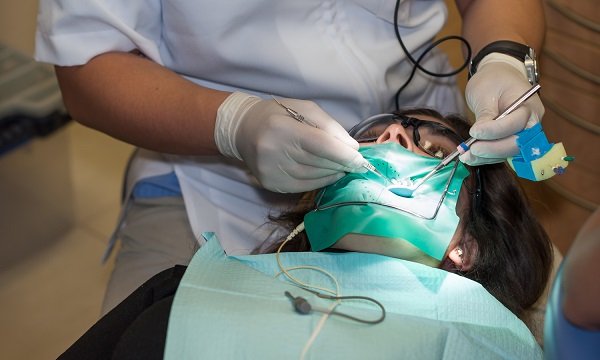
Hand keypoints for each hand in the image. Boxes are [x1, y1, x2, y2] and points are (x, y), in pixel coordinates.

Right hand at [214, 92, 366, 192]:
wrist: (243, 130)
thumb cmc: (278, 115)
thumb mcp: (305, 109)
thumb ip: (329, 126)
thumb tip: (352, 148)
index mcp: (282, 128)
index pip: (320, 145)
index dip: (343, 154)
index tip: (361, 159)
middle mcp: (274, 152)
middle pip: (319, 163)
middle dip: (341, 164)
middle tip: (355, 162)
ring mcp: (271, 171)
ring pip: (313, 177)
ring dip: (333, 173)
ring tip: (342, 166)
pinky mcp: (271, 184)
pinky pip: (304, 186)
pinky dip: (321, 181)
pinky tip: (328, 174)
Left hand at [462, 53, 544, 164]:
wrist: (499, 76)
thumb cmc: (493, 80)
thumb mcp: (485, 92)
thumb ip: (485, 114)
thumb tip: (478, 135)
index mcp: (528, 105)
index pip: (516, 123)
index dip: (495, 131)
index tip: (474, 131)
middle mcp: (531, 122)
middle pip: (517, 143)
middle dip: (493, 149)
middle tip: (471, 150)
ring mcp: (523, 133)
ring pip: (509, 152)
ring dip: (487, 157)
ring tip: (465, 156)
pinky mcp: (512, 139)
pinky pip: (502, 152)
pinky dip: (487, 157)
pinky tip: (470, 157)